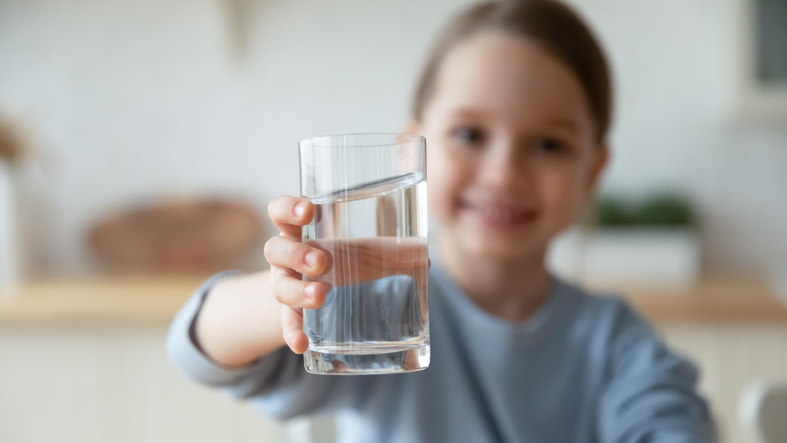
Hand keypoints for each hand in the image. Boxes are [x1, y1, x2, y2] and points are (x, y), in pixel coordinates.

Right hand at [265, 196, 429, 354]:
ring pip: (279, 286)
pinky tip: (302, 344)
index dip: (288, 208)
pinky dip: (293, 333)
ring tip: (320, 296)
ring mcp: (284, 286)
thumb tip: (425, 254)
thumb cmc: (343, 263)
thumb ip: (392, 251)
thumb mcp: (364, 253)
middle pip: (276, 249)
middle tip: (322, 260)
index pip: (280, 211)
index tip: (308, 210)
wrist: (317, 297)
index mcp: (300, 231)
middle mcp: (286, 258)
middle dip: (297, 253)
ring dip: (297, 292)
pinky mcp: (290, 315)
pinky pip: (287, 324)